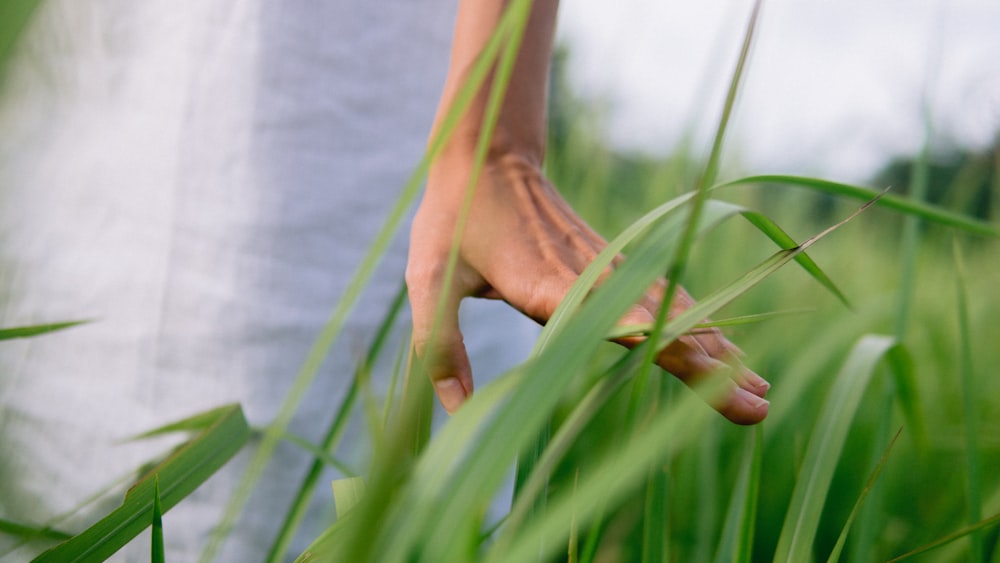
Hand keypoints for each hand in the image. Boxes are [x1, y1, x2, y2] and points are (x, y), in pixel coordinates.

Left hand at [406, 151, 769, 423]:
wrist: (487, 152)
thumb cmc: (453, 217)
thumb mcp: (430, 279)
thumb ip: (440, 347)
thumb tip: (455, 416)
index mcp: (544, 282)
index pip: (610, 318)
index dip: (657, 342)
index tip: (704, 371)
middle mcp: (587, 274)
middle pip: (659, 324)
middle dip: (708, 369)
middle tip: (756, 410)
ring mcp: (605, 264)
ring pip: (671, 311)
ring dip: (716, 351)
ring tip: (759, 392)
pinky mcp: (610, 259)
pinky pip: (662, 296)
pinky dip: (697, 325)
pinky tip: (724, 349)